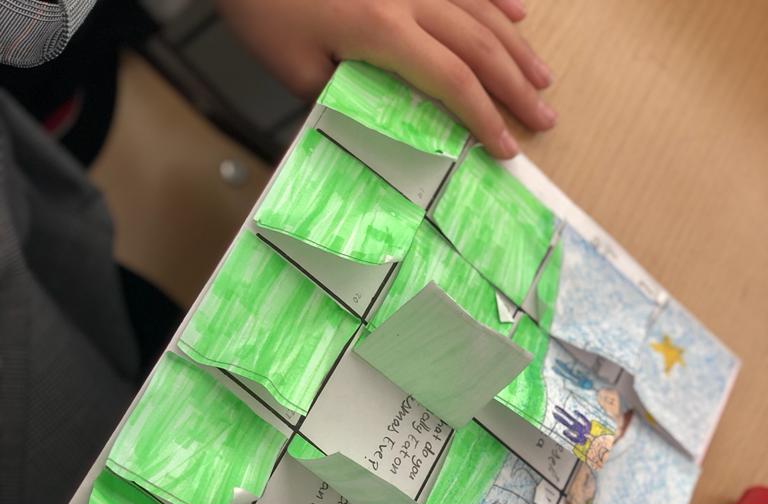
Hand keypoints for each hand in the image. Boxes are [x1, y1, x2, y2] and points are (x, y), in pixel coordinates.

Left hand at [219, 0, 554, 157]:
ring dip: (516, 45)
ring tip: (542, 78)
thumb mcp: (295, 67)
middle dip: (515, 85)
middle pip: (479, 44)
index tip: (507, 149)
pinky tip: (518, 10)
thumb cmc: (262, 5)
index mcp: (383, 30)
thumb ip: (344, 96)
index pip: (452, 81)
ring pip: (480, 7)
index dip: (485, 118)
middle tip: (545, 119)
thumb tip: (384, 119)